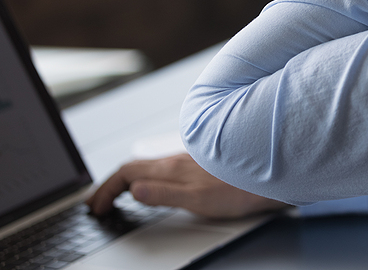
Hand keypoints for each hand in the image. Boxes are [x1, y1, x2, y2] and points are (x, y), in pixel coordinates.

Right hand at [85, 154, 288, 217]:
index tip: (95, 207)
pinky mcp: (204, 164)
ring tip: (120, 195)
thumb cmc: (240, 188)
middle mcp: (179, 160)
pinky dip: (150, 178)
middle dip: (113, 184)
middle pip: (136, 168)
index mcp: (172, 169)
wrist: (272, 173)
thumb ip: (164, 194)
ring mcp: (192, 160)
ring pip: (152, 166)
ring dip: (130, 180)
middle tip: (100, 201)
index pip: (128, 173)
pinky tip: (159, 186)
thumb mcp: (197, 198)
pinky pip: (166, 168)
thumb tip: (134, 190)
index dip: (106, 189)